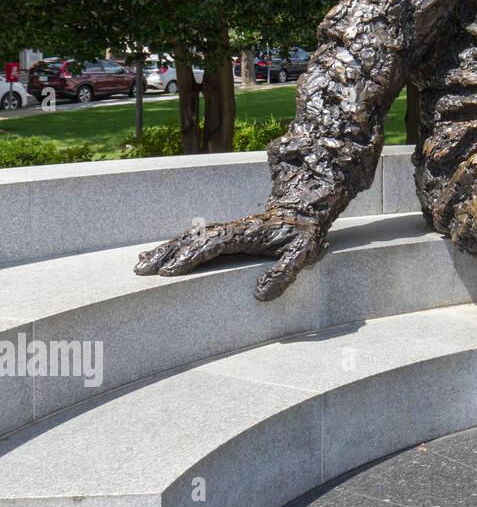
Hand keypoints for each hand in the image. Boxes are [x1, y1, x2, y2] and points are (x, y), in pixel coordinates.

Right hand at [134, 210, 326, 301]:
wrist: (305, 211)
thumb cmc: (303, 235)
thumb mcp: (302, 253)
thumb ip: (284, 273)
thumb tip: (260, 295)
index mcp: (245, 234)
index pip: (212, 244)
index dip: (190, 256)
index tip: (169, 271)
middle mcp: (231, 230)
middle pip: (192, 239)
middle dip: (166, 253)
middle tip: (141, 270)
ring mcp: (226, 231)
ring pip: (189, 238)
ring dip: (164, 250)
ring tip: (140, 265)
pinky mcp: (225, 235)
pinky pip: (195, 240)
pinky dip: (175, 247)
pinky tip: (159, 256)